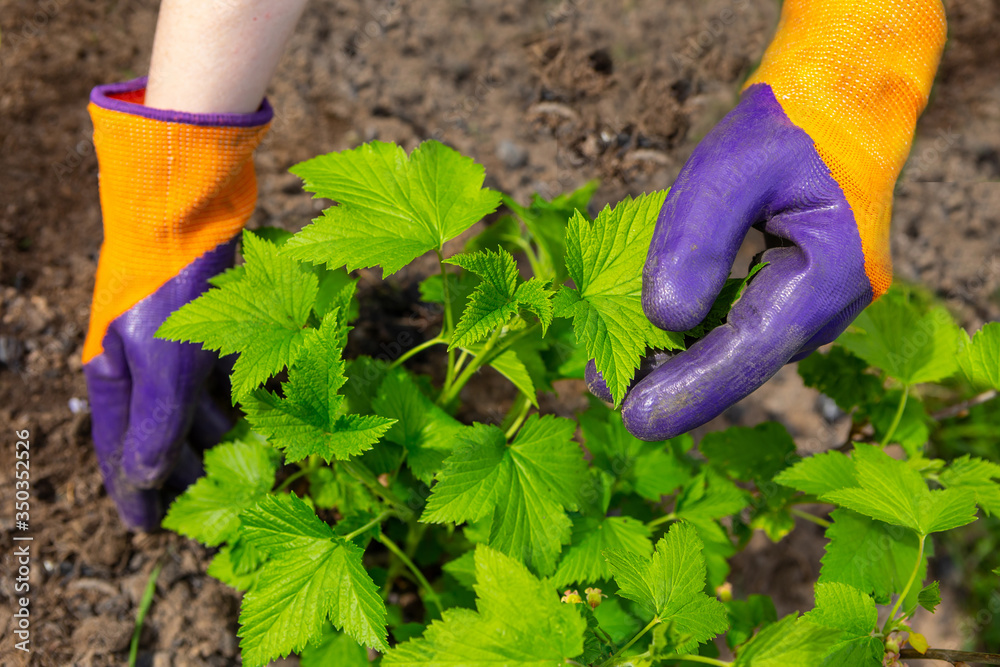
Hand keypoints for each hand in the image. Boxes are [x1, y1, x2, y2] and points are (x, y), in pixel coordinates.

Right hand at [84, 243, 236, 529]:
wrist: (191, 205)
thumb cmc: (171, 291)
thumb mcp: (164, 369)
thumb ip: (157, 428)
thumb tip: (146, 481)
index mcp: (113, 378)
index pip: (119, 450)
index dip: (135, 491)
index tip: (151, 529)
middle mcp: (140, 361)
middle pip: (160, 429)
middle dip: (184, 468)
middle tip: (212, 503)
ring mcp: (175, 341)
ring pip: (196, 401)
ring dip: (217, 434)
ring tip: (247, 464)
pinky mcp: (211, 320)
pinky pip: (222, 372)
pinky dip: (238, 395)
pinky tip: (264, 411)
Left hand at [589, 0, 945, 440]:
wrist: (837, 114)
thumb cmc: (782, 132)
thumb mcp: (730, 167)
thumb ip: (697, 240)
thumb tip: (663, 318)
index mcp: (829, 275)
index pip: (749, 349)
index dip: (690, 387)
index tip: (634, 416)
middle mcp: (830, 307)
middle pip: (741, 362)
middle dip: (672, 382)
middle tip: (600, 391)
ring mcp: (817, 309)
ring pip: (739, 352)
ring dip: (678, 362)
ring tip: (608, 369)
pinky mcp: (795, 303)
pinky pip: (741, 331)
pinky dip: (695, 338)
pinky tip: (645, 340)